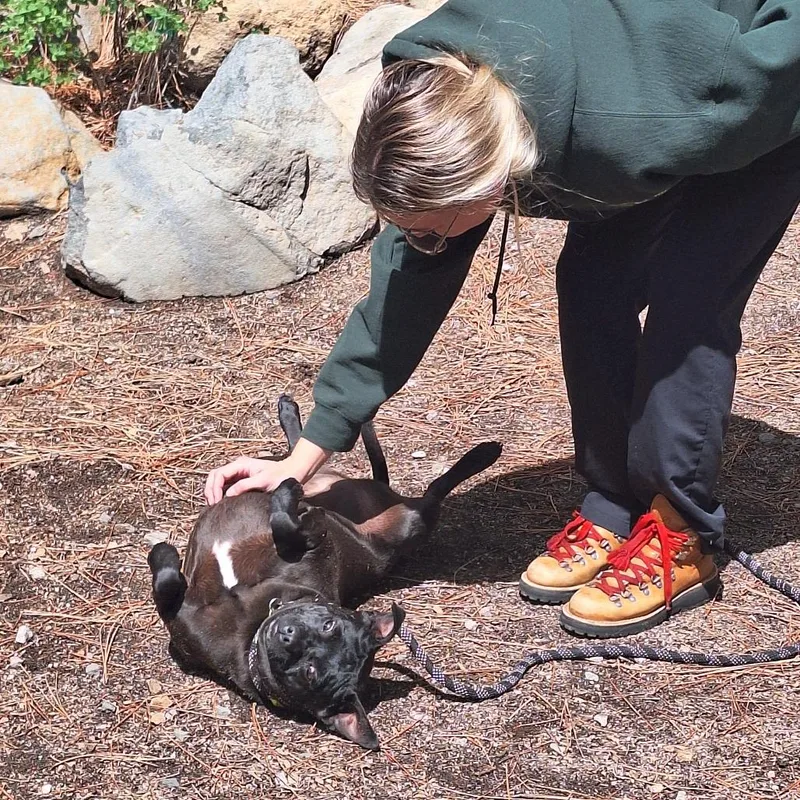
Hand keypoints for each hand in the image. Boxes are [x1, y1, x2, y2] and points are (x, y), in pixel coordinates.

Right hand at [204, 438, 331, 504]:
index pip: (219, 474)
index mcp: (241, 464)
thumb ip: (245, 486)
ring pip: (218, 481)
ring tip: (214, 506)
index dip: (214, 488)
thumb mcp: (263, 481)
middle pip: (214, 476)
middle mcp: (237, 467)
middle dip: (210, 490)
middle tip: (212, 505)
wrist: (293, 474)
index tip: (216, 502)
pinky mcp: (242, 481)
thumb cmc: (281, 476)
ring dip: (213, 492)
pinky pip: (226, 486)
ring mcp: (239, 474)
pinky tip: (221, 504)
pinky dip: (220, 494)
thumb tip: (228, 494)